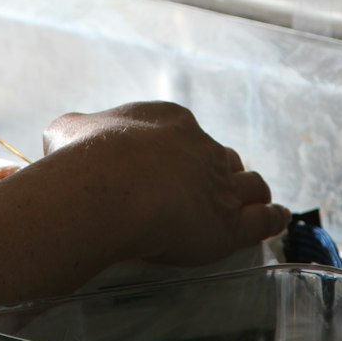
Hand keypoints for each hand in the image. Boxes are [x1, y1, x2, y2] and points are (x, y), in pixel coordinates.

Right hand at [42, 101, 289, 266]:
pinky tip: (278, 218)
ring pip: (250, 182)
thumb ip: (74, 130)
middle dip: (217, 170)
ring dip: (251, 190)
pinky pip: (263, 217)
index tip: (170, 165)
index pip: (184, 132)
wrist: (112, 186)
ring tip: (253, 199)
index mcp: (168, 119)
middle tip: (207, 188)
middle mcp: (201, 145)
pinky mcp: (231, 222)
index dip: (181, 150)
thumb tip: (63, 136)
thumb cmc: (87, 157)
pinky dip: (272, 217)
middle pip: (220, 156)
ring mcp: (221, 183)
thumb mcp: (69, 129)